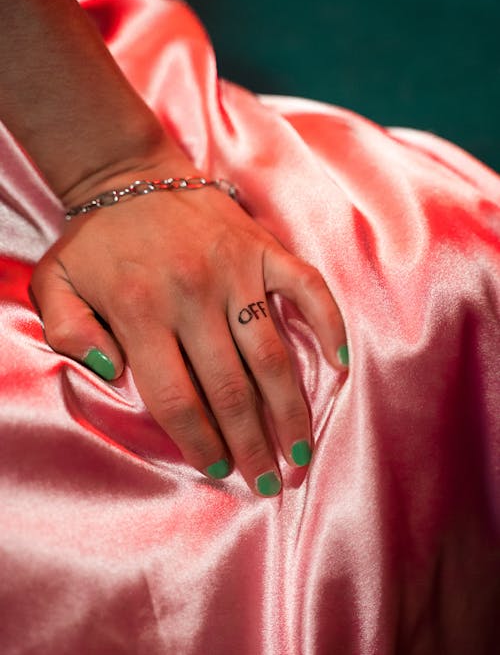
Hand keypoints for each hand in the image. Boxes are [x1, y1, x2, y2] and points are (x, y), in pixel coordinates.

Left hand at [31, 153, 347, 496]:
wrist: (129, 173)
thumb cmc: (95, 240)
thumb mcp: (55, 283)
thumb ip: (70, 332)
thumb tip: (113, 370)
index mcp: (140, 310)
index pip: (176, 397)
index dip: (198, 441)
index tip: (218, 468)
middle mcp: (193, 295)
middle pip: (229, 389)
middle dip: (251, 444)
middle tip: (270, 481)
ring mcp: (235, 271)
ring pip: (271, 355)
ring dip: (289, 409)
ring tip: (301, 451)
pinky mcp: (263, 249)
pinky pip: (307, 289)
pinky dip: (328, 326)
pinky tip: (339, 366)